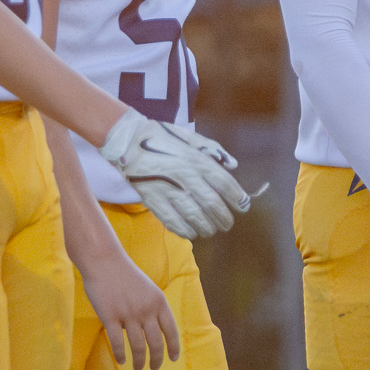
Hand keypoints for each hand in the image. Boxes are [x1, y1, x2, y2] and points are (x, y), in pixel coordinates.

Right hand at [74, 246, 180, 369]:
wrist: (104, 261)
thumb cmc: (125, 275)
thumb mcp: (148, 289)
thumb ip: (153, 308)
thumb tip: (153, 331)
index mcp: (159, 302)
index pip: (171, 330)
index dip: (173, 346)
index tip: (173, 358)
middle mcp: (146, 310)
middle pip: (156, 343)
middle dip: (156, 359)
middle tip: (153, 368)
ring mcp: (128, 314)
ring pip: (138, 346)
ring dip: (139, 361)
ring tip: (138, 367)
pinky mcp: (110, 316)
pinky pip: (117, 342)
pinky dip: (120, 354)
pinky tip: (121, 361)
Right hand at [101, 111, 249, 238]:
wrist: (126, 142)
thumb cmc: (161, 137)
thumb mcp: (189, 136)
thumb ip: (213, 149)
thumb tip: (233, 164)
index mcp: (196, 159)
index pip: (224, 183)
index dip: (237, 197)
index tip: (243, 206)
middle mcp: (185, 176)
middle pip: (212, 203)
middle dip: (224, 217)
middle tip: (228, 223)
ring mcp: (168, 189)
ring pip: (194, 217)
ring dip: (207, 227)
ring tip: (211, 229)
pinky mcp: (152, 200)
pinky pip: (173, 222)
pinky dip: (185, 231)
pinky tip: (191, 232)